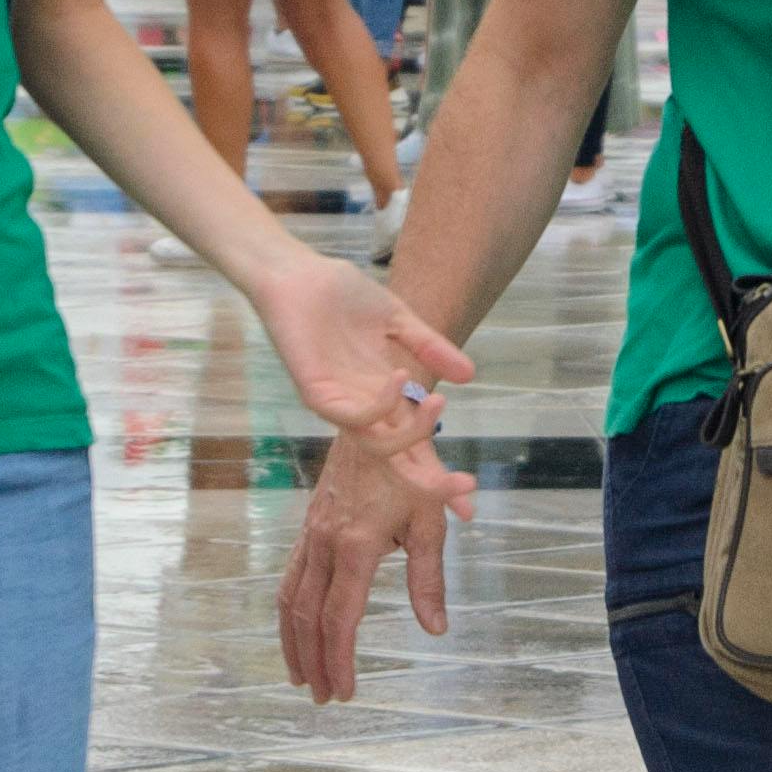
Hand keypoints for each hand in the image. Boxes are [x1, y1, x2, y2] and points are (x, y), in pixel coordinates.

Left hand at [244, 253, 479, 502]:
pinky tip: (399, 377)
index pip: (416, 446)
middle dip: (431, 482)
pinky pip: (351, 417)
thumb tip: (471, 376)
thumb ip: (432, 348)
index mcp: (384, 398)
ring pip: (378, 445)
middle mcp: (363, 409)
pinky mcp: (316, 394)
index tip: (472, 497)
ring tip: (439, 404)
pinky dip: (380, 405)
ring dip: (413, 434)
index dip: (440, 473)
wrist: (298, 274)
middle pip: (399, 461)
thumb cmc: (341, 296)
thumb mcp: (400, 321)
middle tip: (466, 490)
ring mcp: (339, 404)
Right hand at [277, 413, 471, 703]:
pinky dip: (287, 613)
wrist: (375, 419)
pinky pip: (289, 579)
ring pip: (289, 600)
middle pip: (308, 618)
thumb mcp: (430, 520)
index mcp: (357, 546)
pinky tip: (294, 631)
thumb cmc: (412, 469)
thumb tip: (436, 629)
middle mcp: (325, 543)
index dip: (340, 659)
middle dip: (315, 662)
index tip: (345, 692)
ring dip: (293, 643)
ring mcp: (311, 535)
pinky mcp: (307, 528)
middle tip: (323, 698)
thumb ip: (429, 579)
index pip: (340, 618)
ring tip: (302, 677)